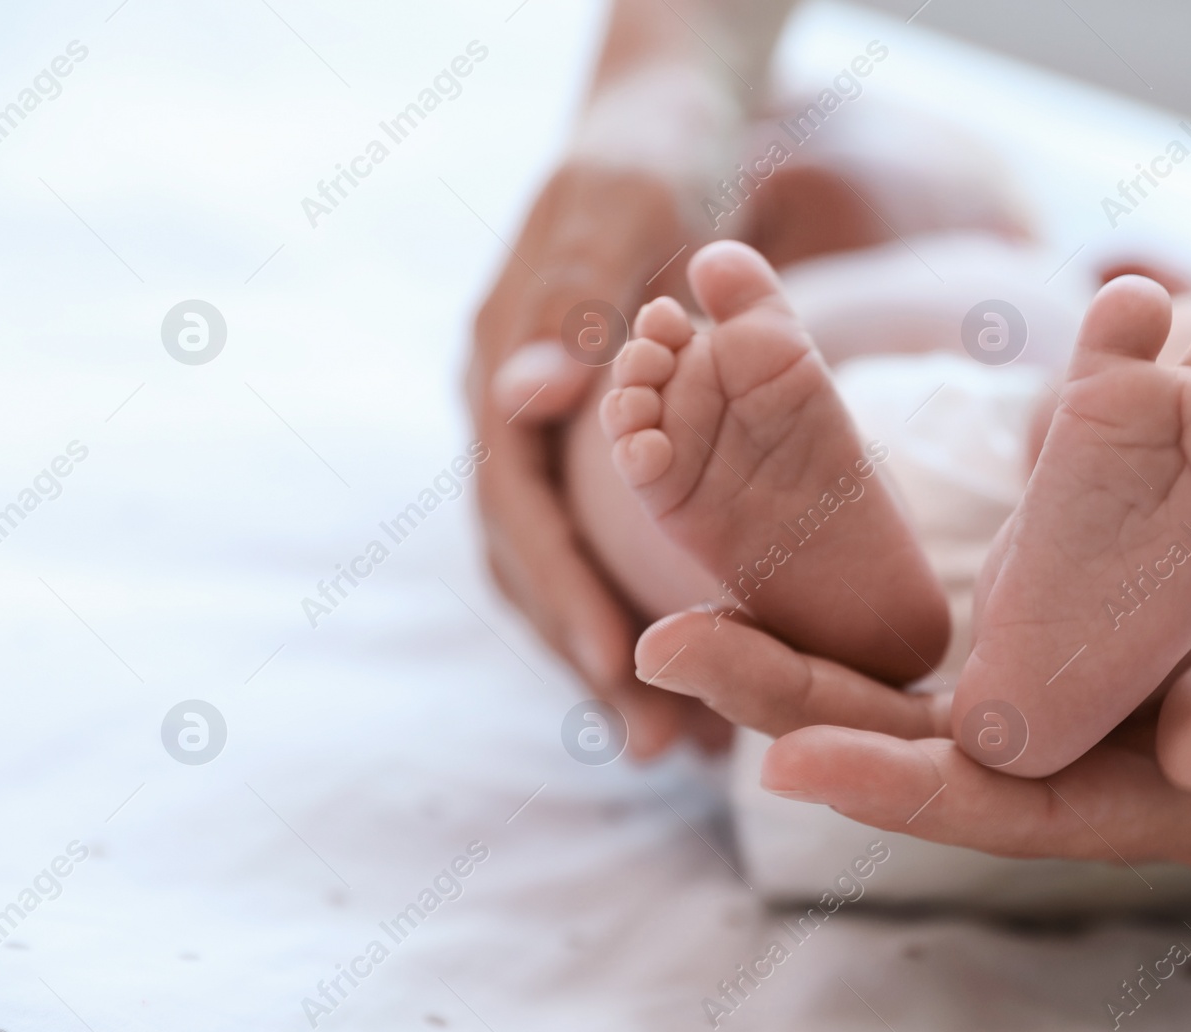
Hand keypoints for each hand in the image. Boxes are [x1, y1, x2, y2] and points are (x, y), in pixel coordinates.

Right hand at [470, 161, 727, 757]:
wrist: (659, 125)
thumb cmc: (648, 156)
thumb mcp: (623, 208)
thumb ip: (572, 298)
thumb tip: (518, 402)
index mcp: (499, 368)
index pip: (518, 507)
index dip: (562, 593)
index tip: (614, 671)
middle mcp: (509, 415)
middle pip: (531, 562)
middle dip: (586, 657)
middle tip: (656, 747)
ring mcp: (543, 434)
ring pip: (559, 568)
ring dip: (611, 654)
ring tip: (676, 741)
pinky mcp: (588, 446)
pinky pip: (598, 541)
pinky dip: (636, 606)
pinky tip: (691, 658)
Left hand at [633, 581, 1190, 865]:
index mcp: (1144, 799)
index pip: (1000, 807)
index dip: (893, 786)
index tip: (784, 760)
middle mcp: (1074, 764)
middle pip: (912, 749)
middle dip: (790, 704)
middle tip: (666, 645)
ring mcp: (1054, 714)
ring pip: (904, 696)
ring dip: (794, 655)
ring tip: (682, 606)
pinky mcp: (1050, 658)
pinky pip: (939, 647)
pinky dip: (857, 618)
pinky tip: (777, 577)